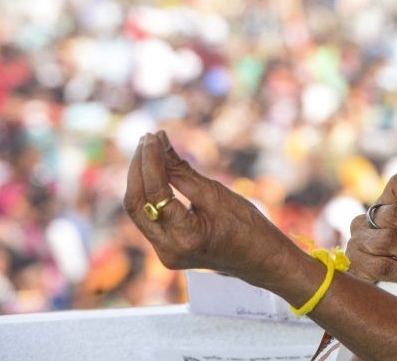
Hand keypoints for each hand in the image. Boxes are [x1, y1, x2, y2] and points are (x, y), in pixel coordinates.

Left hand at [123, 131, 287, 282]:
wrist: (260, 259)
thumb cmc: (247, 226)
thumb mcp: (216, 193)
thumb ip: (182, 171)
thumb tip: (160, 143)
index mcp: (185, 237)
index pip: (156, 193)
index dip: (151, 161)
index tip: (154, 136)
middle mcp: (167, 250)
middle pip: (136, 203)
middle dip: (138, 169)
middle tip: (148, 139)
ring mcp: (164, 253)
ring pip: (139, 210)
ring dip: (140, 178)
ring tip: (148, 149)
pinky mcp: (166, 249)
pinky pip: (148, 215)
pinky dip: (149, 191)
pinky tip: (154, 170)